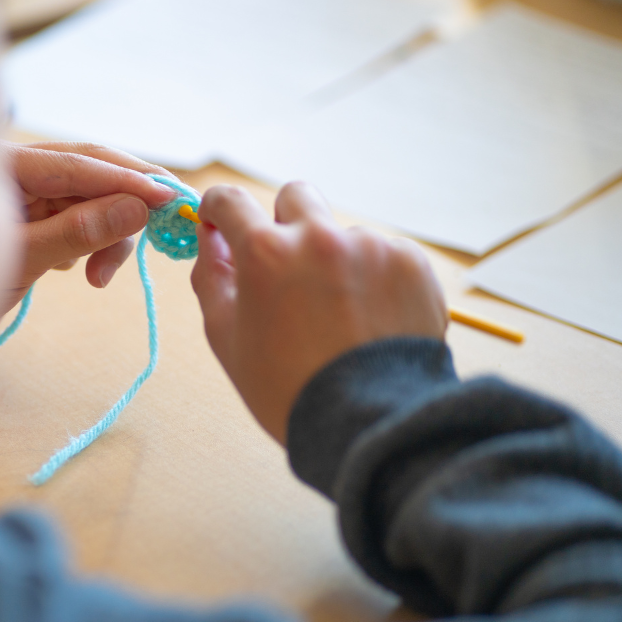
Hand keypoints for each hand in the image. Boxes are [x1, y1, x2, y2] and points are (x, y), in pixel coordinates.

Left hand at [2, 142, 177, 312]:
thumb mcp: (25, 260)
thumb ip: (79, 231)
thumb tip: (138, 208)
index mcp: (4, 164)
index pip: (79, 163)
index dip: (128, 180)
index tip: (168, 198)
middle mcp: (17, 169)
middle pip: (91, 171)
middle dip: (127, 203)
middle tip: (166, 226)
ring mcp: (25, 192)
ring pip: (90, 199)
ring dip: (108, 235)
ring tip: (98, 279)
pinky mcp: (32, 216)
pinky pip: (78, 218)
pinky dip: (91, 243)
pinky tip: (79, 270)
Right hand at [190, 182, 446, 444]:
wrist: (368, 425)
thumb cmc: (287, 388)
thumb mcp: (226, 336)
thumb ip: (211, 276)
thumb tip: (209, 238)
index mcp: (266, 252)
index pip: (229, 199)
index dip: (218, 209)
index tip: (220, 222)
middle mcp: (319, 237)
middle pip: (294, 197)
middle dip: (284, 223)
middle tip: (286, 268)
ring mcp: (370, 246)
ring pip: (341, 234)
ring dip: (334, 260)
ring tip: (339, 316)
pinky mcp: (411, 263)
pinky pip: (382, 255)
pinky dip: (373, 279)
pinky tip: (369, 321)